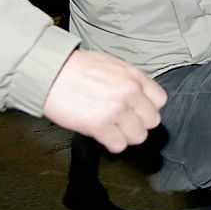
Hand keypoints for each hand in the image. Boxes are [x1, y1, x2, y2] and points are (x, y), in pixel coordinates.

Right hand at [43, 49, 167, 153]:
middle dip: (138, 124)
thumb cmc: (77, 67)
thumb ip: (129, 80)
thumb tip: (138, 97)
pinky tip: (103, 136)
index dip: (148, 108)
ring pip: (139, 136)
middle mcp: (129, 92)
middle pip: (152, 121)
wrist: (50, 72)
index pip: (160, 100)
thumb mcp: (112, 65)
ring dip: (126, 136)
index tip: (137, 110)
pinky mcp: (99, 125)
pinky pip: (119, 145)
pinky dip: (112, 144)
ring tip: (113, 130)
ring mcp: (116, 109)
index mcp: (134, 76)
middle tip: (123, 122)